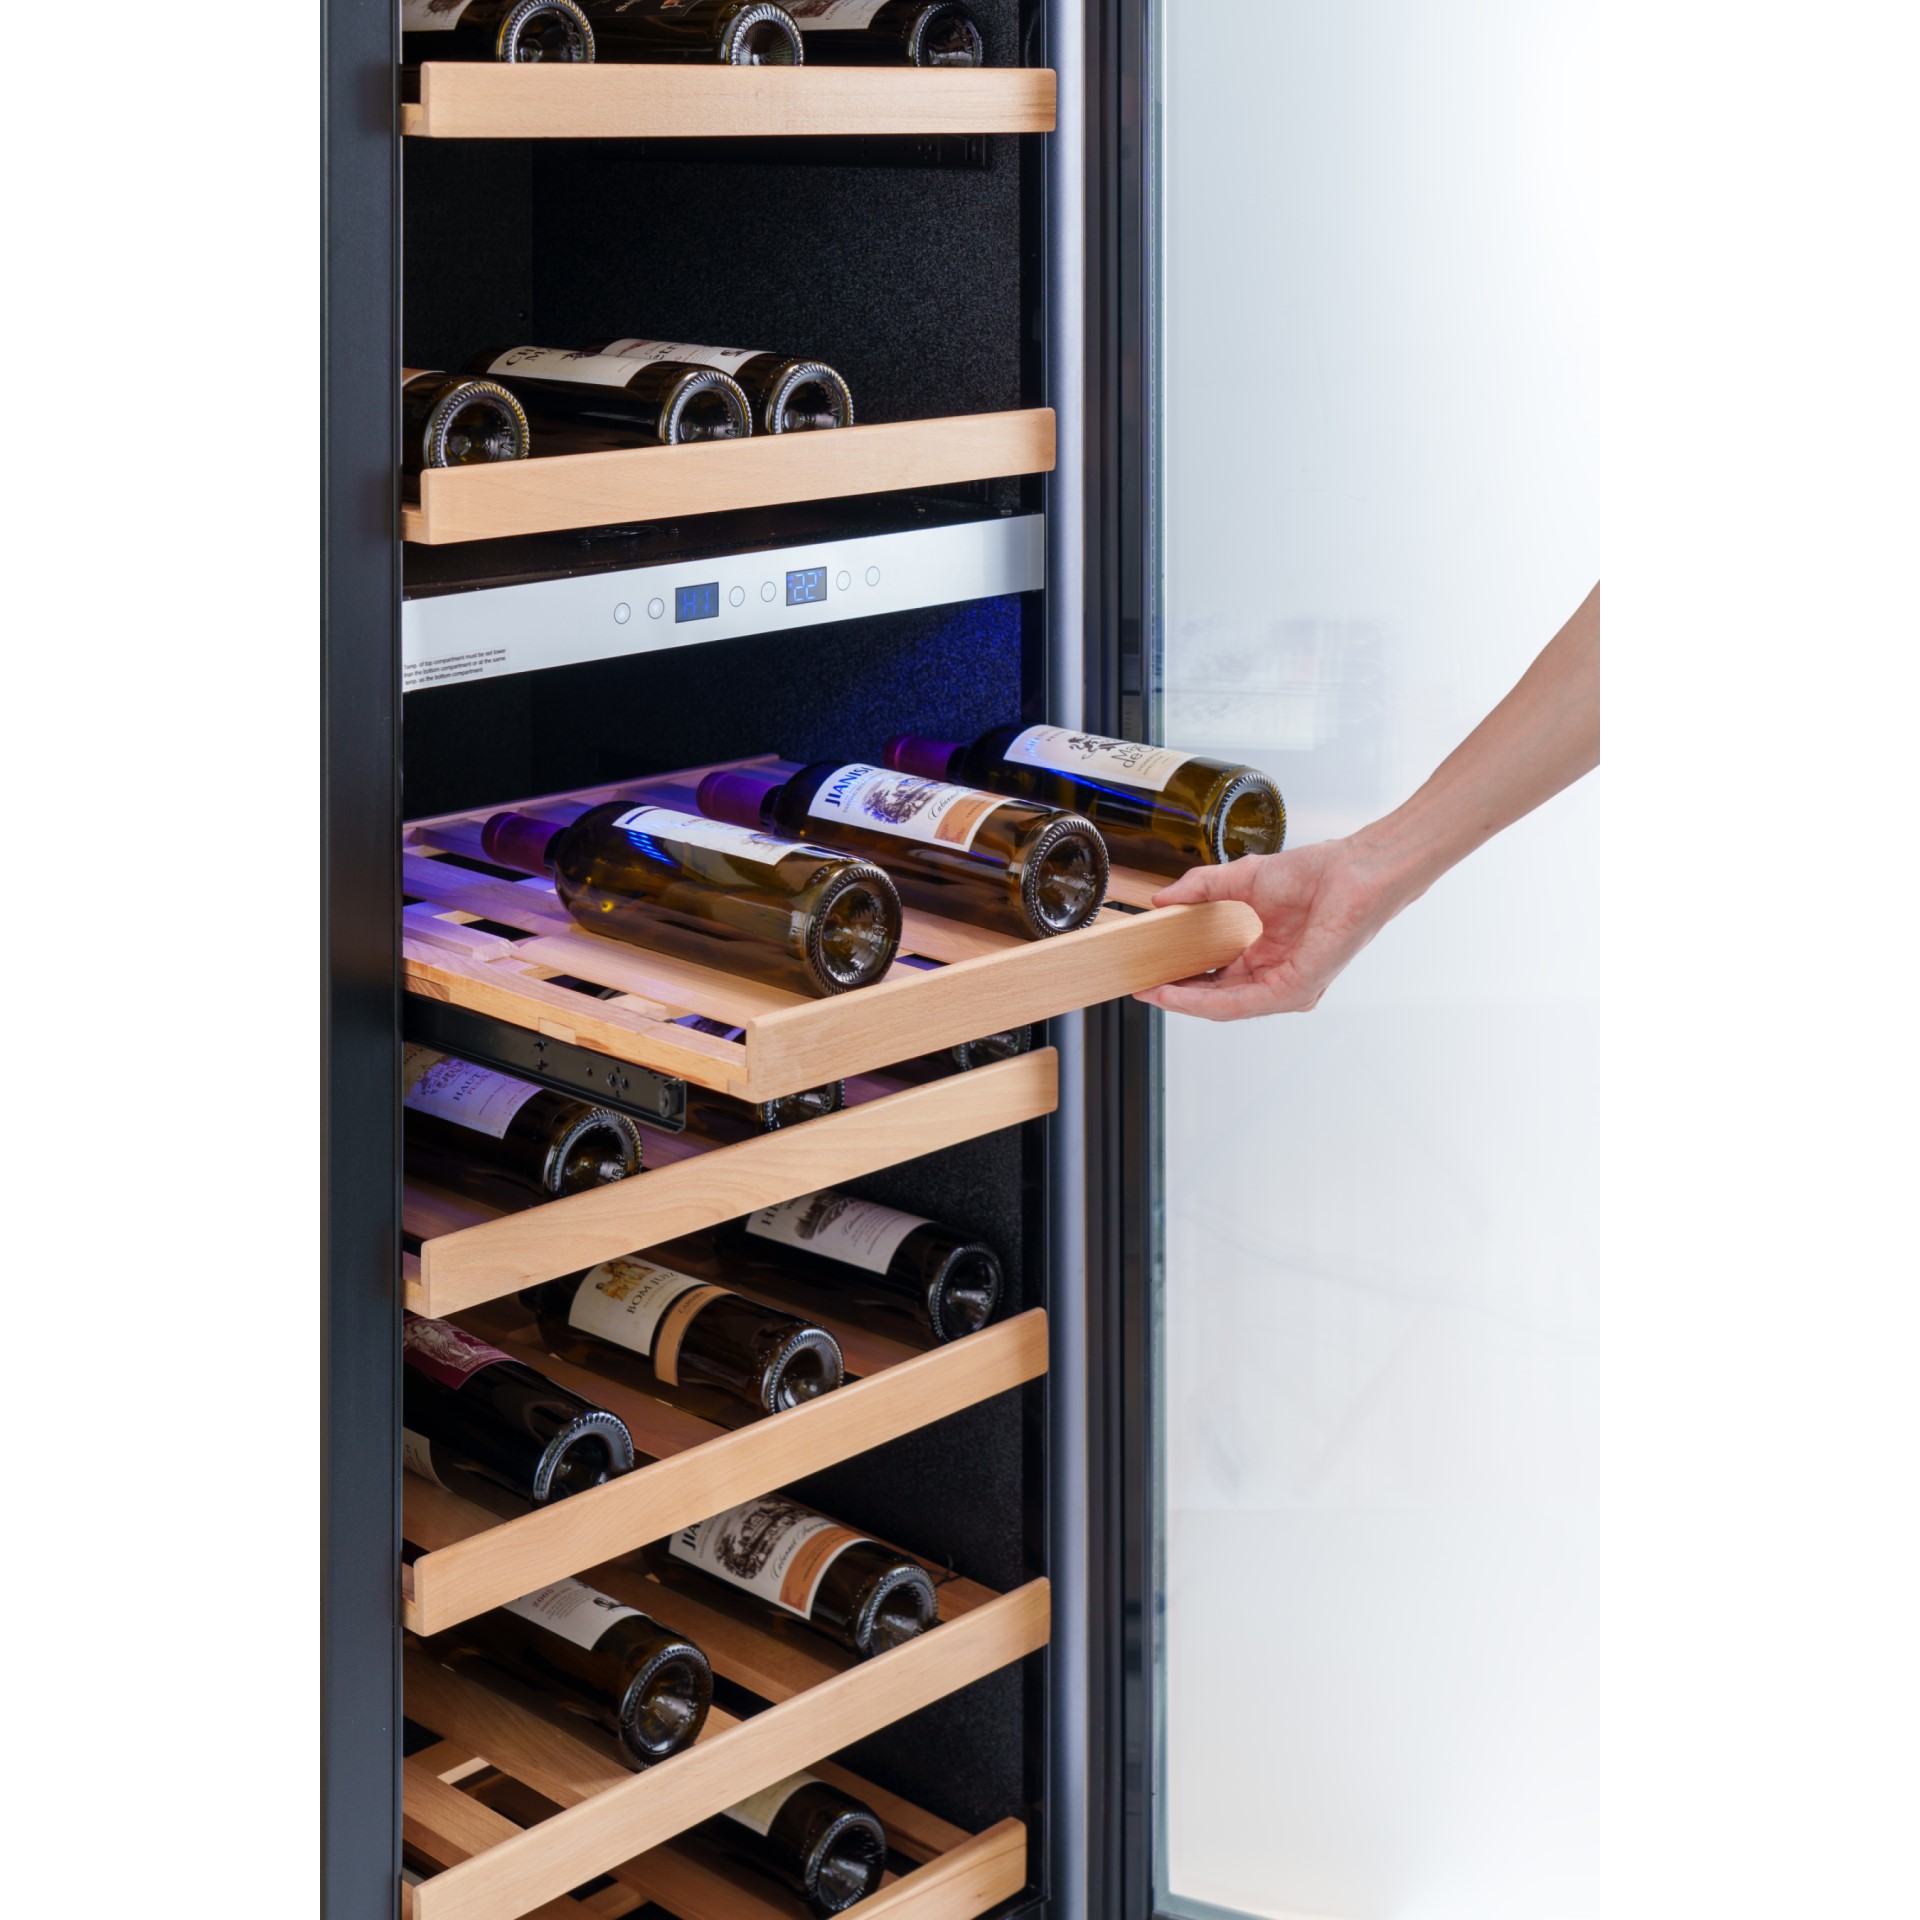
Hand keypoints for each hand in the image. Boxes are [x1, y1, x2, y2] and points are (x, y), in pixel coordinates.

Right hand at [1133, 839, 1401, 1020]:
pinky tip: (1179, 993)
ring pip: (1225, 1006)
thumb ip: (1201, 889)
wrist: (1356, 869)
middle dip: (1176, 995)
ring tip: (1152, 992)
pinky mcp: (1296, 990)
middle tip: (1142, 987)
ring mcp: (1288, 988)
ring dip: (1184, 1002)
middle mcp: (1278, 979)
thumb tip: (1162, 899)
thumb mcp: (1243, 879)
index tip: (1150, 972)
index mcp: (1269, 957)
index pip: (1218, 979)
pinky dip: (1205, 1001)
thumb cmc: (1318, 873)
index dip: (1181, 978)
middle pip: (1216, 998)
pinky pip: (1242, 1003)